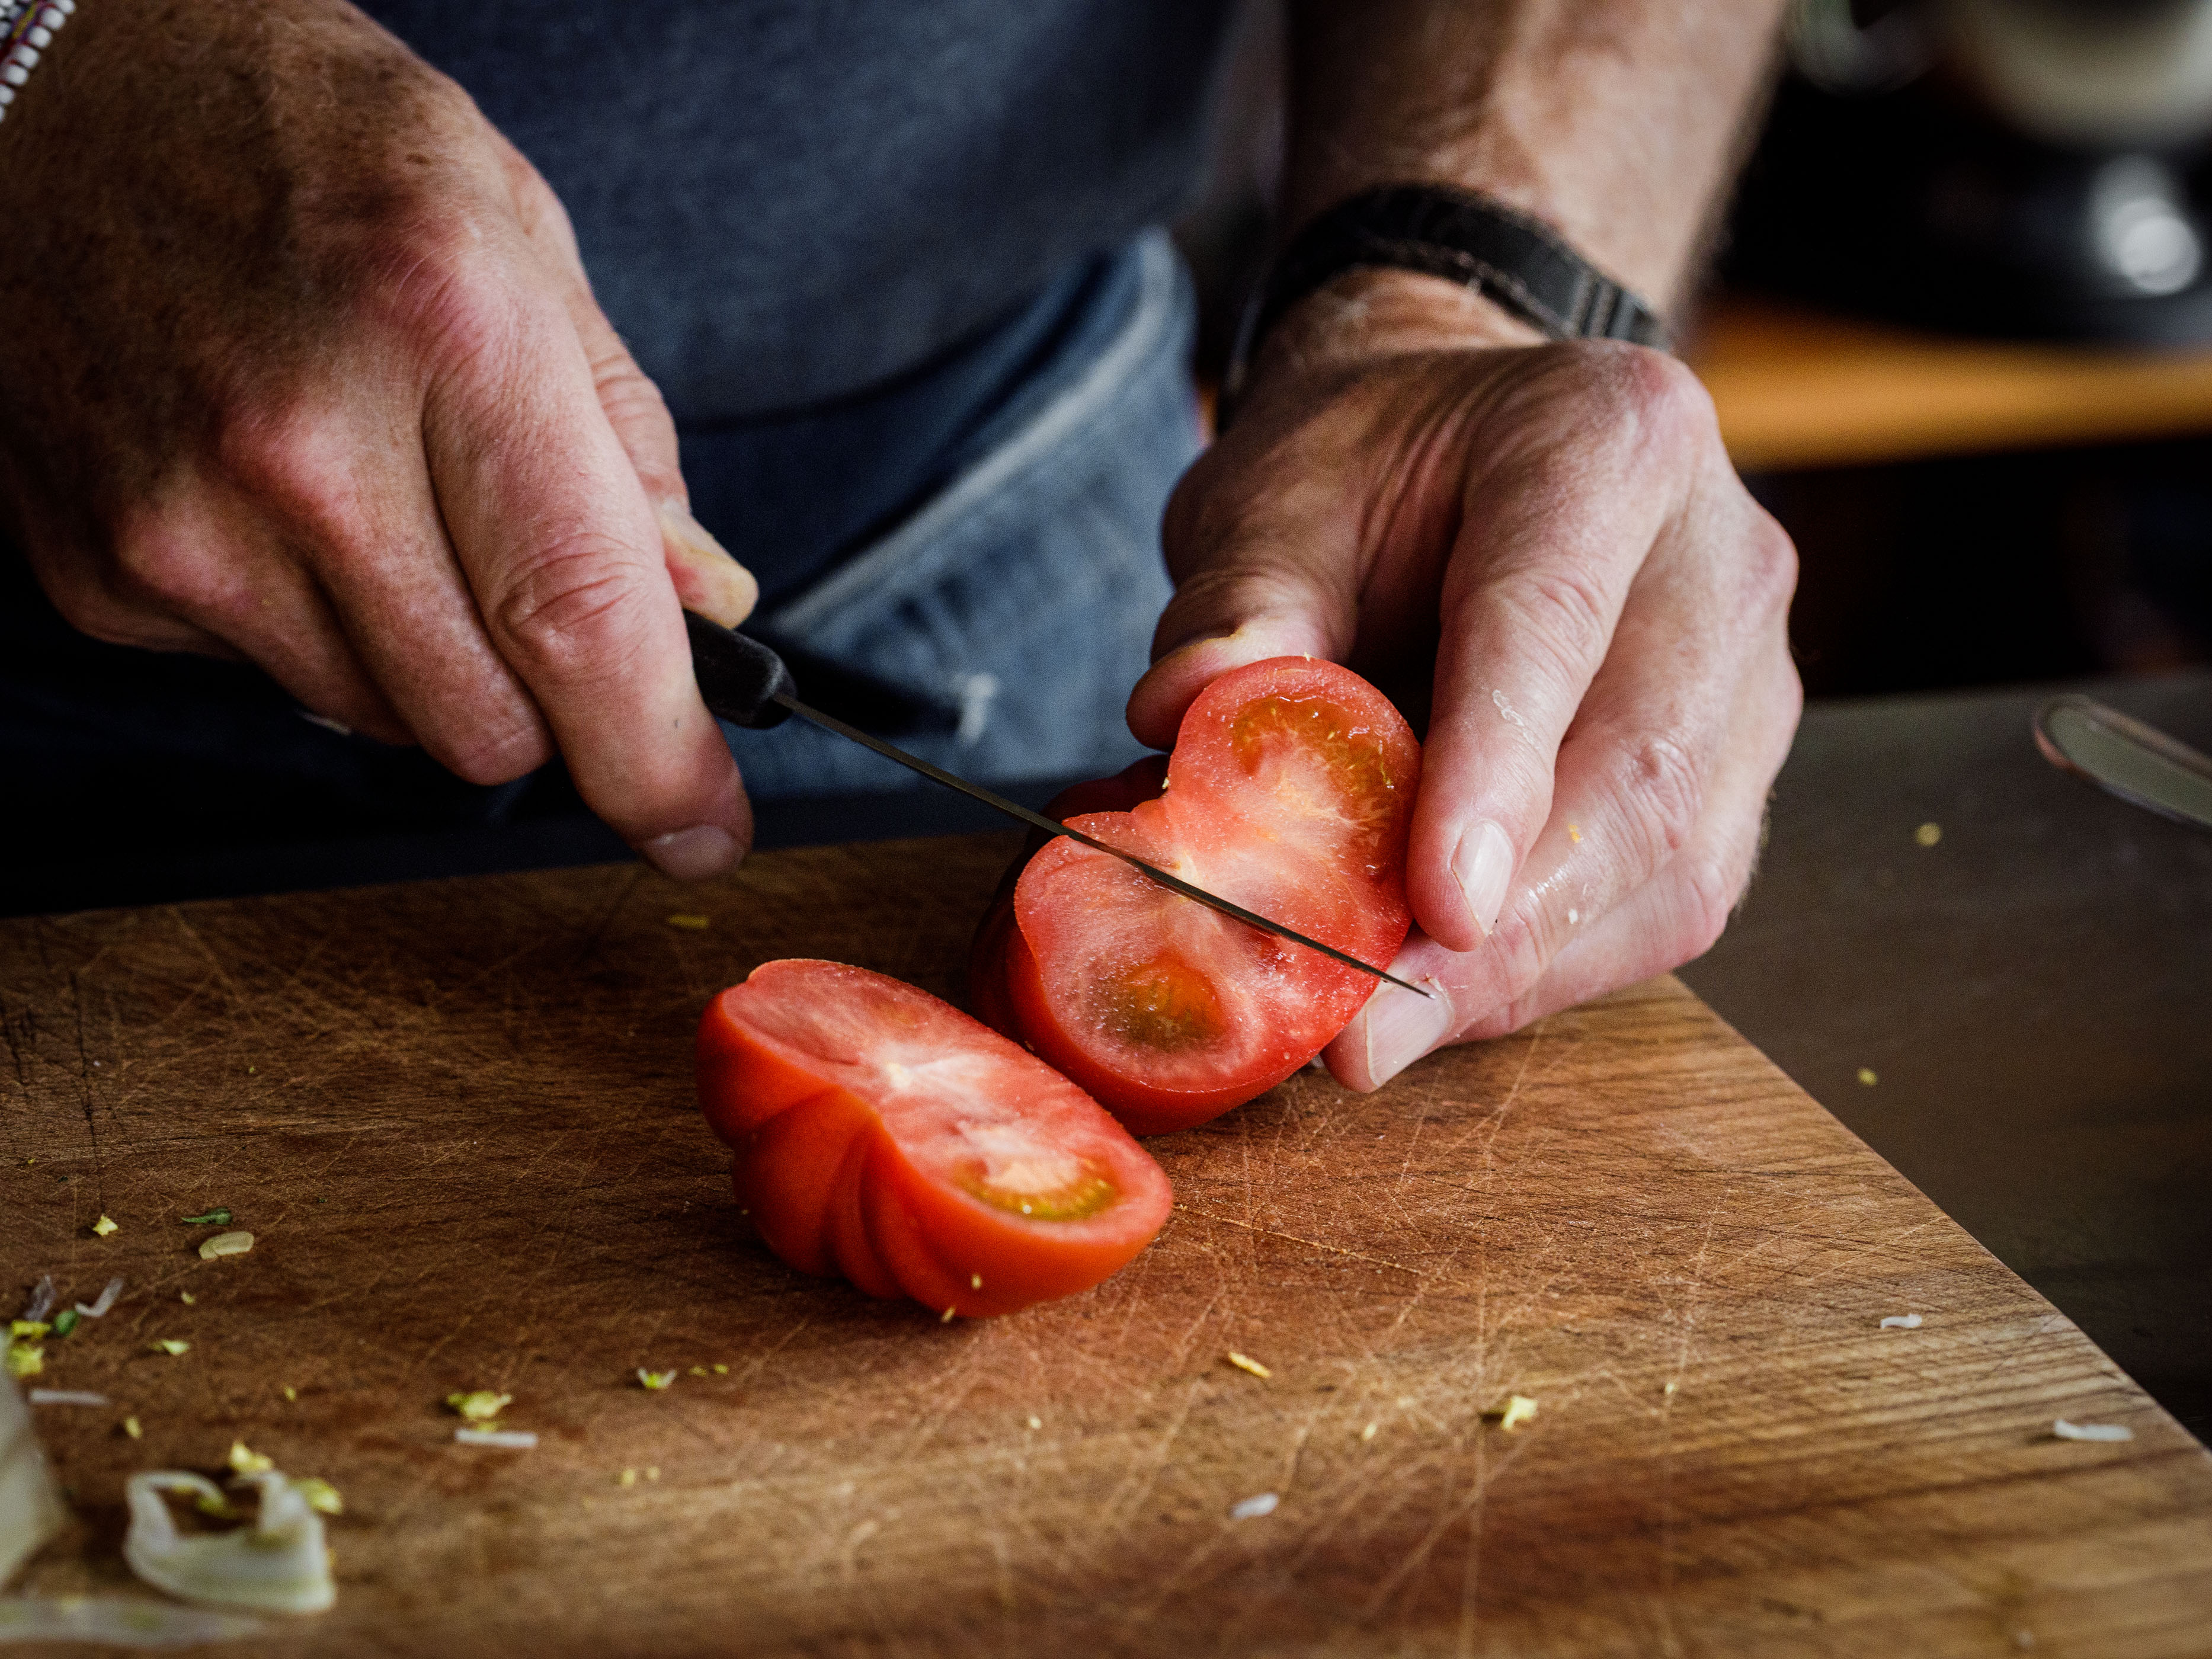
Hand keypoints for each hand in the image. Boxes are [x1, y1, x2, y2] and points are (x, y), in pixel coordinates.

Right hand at [0, 0, 757, 876]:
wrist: (56, 92)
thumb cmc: (311, 145)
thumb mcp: (520, 238)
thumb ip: (626, 444)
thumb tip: (705, 610)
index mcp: (444, 332)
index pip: (580, 622)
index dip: (661, 760)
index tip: (704, 826)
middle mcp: (301, 448)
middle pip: (488, 726)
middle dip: (548, 699)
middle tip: (535, 593)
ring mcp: (182, 525)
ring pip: (387, 724)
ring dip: (429, 659)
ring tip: (388, 500)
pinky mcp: (102, 576)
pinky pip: (276, 681)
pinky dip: (315, 626)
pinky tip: (283, 501)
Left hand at [1129, 274, 1800, 1088]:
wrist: (1458, 454)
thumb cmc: (1365, 468)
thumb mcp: (1275, 495)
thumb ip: (1242, 601)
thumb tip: (1184, 715)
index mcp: (1609, 442)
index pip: (1552, 623)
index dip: (1497, 775)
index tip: (1438, 908)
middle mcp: (1717, 560)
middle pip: (1640, 773)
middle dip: (1506, 931)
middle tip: (1369, 1030)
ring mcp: (1750, 674)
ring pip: (1674, 862)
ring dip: (1526, 971)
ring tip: (1386, 1029)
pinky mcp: (1736, 771)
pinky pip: (1671, 900)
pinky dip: (1554, 969)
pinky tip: (1449, 997)